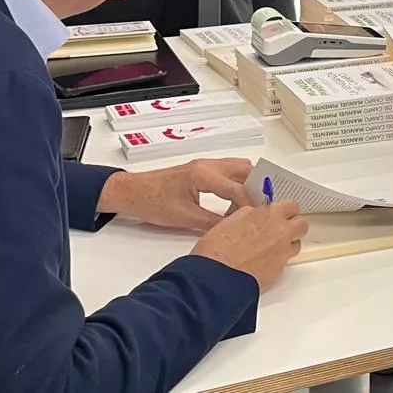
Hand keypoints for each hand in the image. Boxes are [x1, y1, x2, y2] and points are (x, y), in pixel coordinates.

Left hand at [96, 157, 253, 232]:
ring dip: (247, 183)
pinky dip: (236, 184)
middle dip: (257, 186)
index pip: (237, 188)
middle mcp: (206, 165)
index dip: (250, 204)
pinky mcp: (200, 171)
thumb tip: (232, 228)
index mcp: (203, 174)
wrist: (130, 192)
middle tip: (262, 205)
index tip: (258, 216)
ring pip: (237, 168)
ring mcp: (203, 166)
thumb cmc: (151, 201)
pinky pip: (226, 173)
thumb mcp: (184, 218)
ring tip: (251, 204)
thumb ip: (212, 222)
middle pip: (244, 169)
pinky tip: (234, 201)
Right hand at [192, 199, 309, 291]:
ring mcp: (282, 251)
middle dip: (293, 226)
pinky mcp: (280, 269)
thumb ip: (250, 214)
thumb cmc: (218, 249)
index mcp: (269, 214)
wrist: (217, 276)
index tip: (281, 212)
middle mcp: (281, 231)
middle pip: (302, 224)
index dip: (286, 210)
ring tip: (270, 247)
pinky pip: (286, 261)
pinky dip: (278, 260)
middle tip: (281, 229)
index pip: (292, 205)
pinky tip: (264, 261)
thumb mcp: (231, 220)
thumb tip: (256, 215)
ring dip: (287, 244)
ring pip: (296, 244)